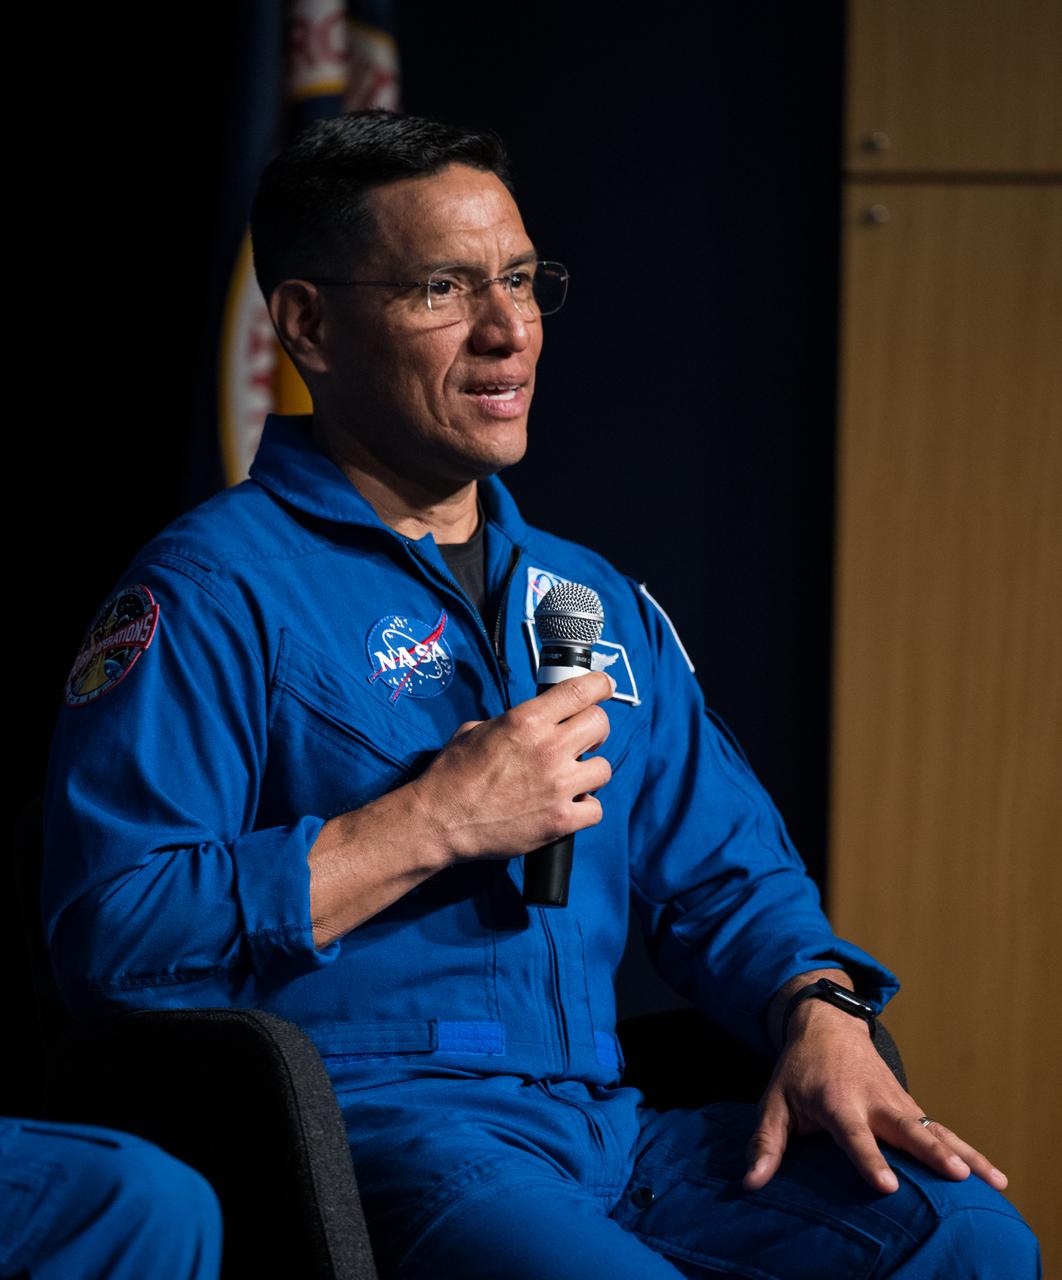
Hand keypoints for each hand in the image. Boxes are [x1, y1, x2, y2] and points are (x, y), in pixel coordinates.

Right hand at [408, 671, 613, 864]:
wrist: (440, 821)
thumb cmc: (452, 775)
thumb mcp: (475, 730)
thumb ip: (511, 721)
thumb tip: (532, 721)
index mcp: (526, 721)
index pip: (581, 690)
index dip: (599, 684)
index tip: (604, 687)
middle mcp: (548, 749)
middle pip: (600, 723)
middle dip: (594, 728)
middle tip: (582, 738)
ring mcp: (558, 787)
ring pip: (604, 768)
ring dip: (590, 770)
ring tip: (572, 776)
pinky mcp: (560, 821)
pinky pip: (596, 809)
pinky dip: (585, 808)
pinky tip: (568, 805)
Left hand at [744, 985, 1008, 1195]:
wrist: (829, 1024)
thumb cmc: (799, 1070)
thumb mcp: (775, 1100)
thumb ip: (765, 1142)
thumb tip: (749, 1182)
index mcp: (837, 1101)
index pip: (854, 1135)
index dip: (869, 1159)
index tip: (887, 1185)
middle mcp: (872, 1100)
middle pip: (905, 1130)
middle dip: (930, 1152)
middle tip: (956, 1174)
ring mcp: (897, 1102)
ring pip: (933, 1131)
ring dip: (962, 1154)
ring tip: (992, 1181)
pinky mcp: (911, 1107)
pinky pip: (941, 1132)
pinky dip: (967, 1151)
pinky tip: (992, 1178)